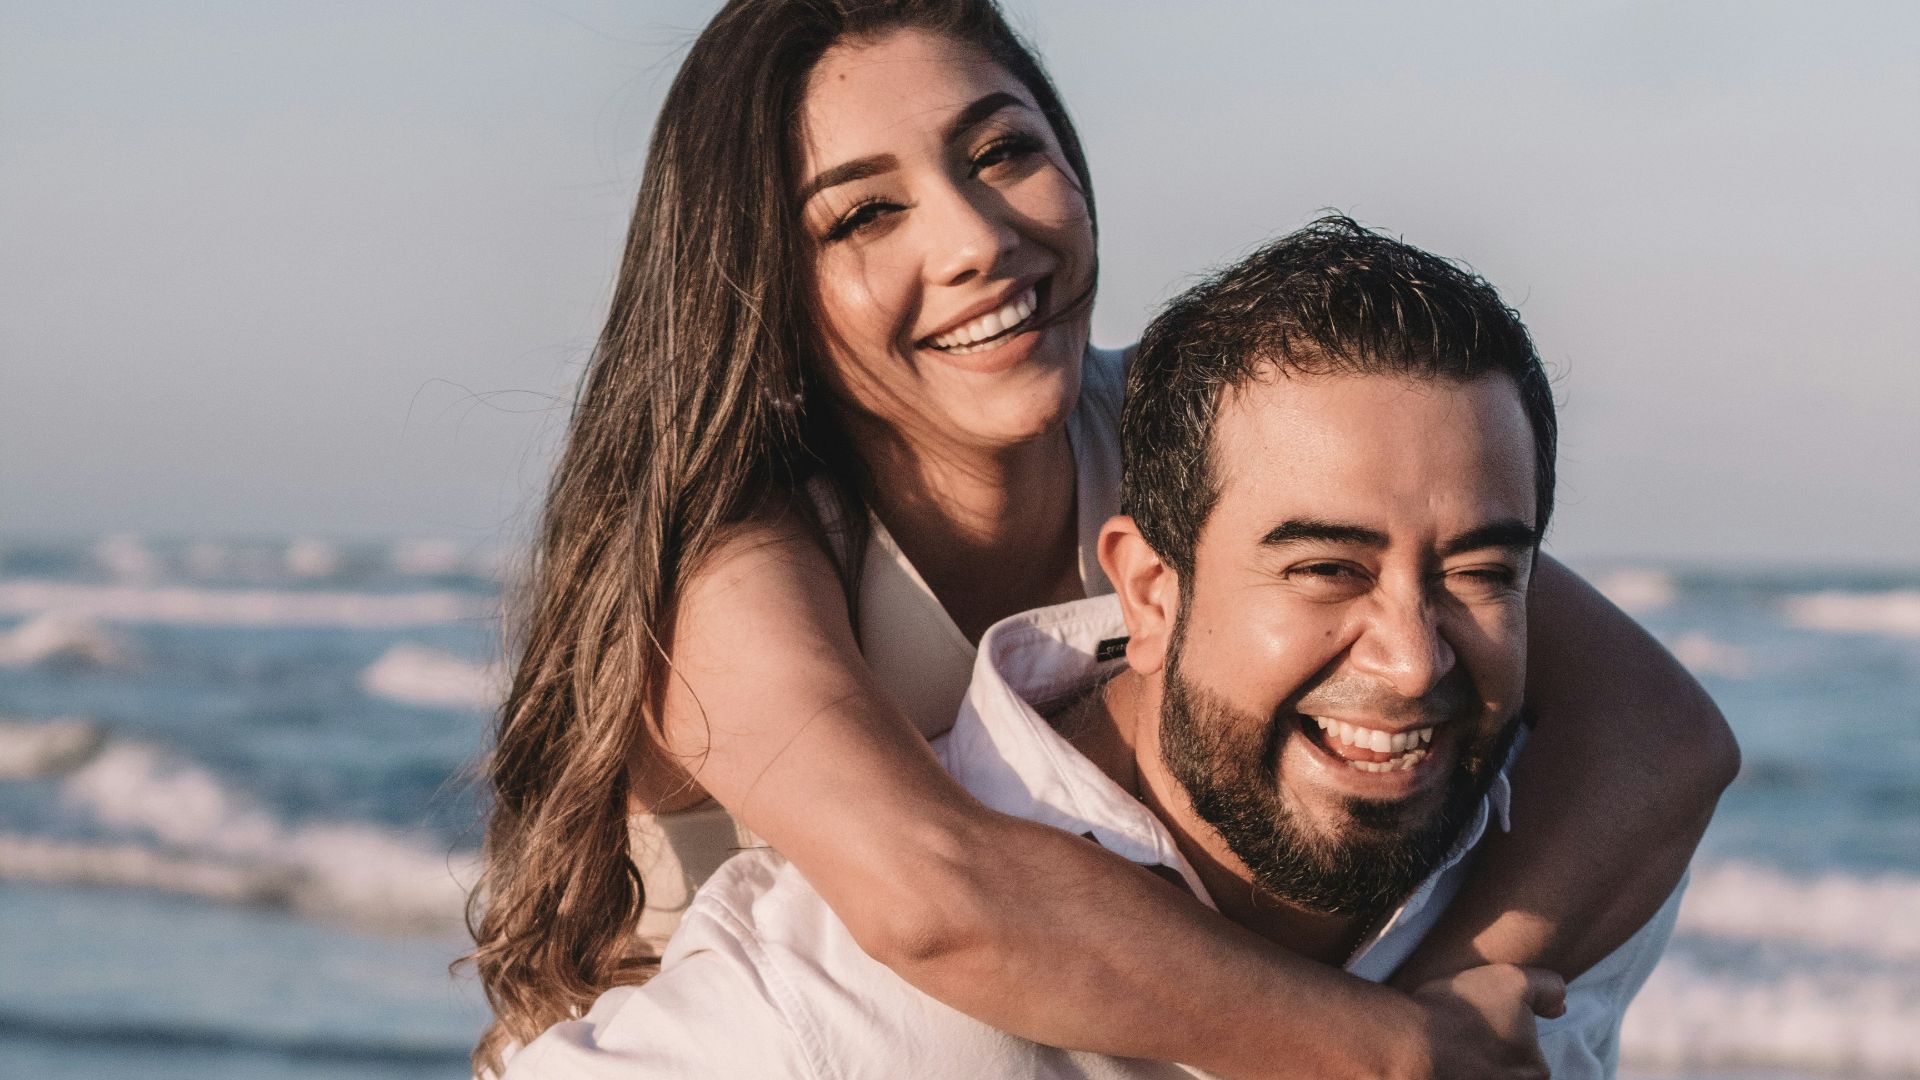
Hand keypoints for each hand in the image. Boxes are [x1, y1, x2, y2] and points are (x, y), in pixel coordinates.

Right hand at [1407, 963, 1563, 1079]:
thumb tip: (1560, 1006)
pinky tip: (1438, 1058)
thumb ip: (1549, 988)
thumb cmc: (1462, 1011)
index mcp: (1534, 1071)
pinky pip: (1458, 1077)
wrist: (1408, 1042)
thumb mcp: (1514, 980)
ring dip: (1472, 1066)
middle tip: (1467, 1036)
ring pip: (1485, 1075)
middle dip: (1492, 1058)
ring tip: (1449, 1045)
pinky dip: (1452, 1071)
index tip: (1485, 1025)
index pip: (1531, 1059)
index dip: (1510, 1038)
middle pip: (1508, 1072)